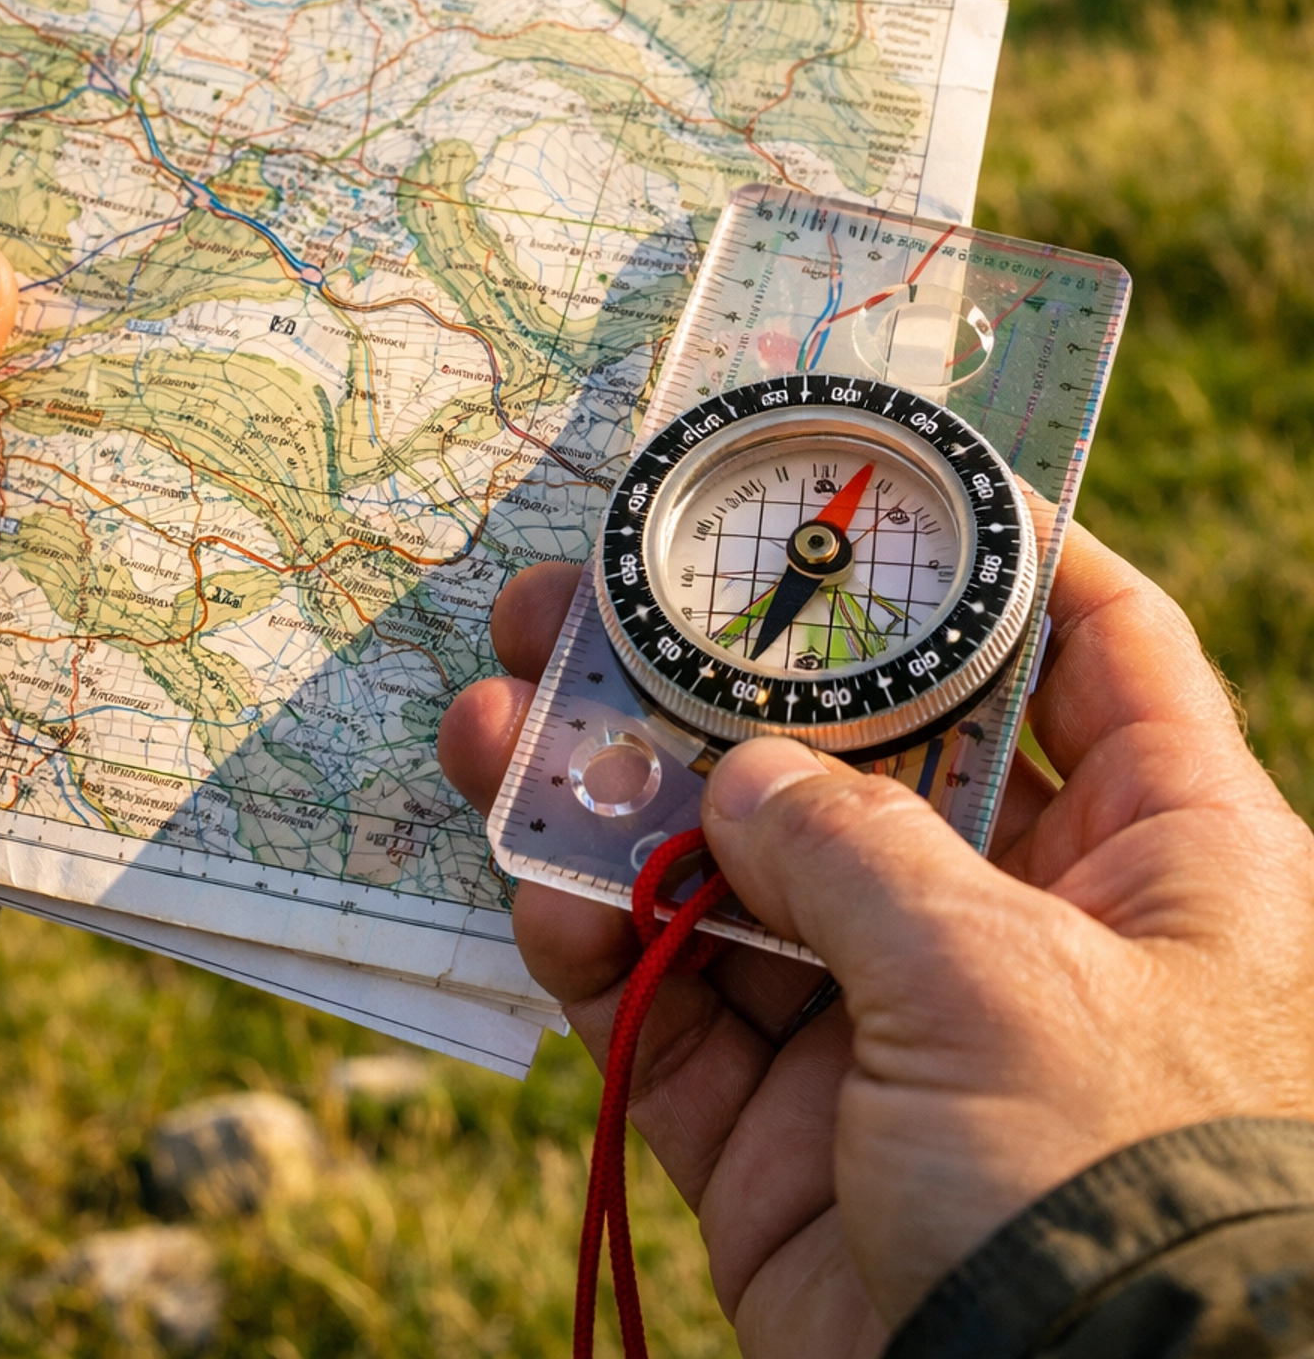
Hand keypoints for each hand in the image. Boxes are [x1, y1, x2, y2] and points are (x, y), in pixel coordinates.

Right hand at [437, 524, 1313, 1355]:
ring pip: (739, 871)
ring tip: (498, 708)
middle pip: (865, 751)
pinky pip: (674, 1010)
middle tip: (598, 588)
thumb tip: (740, 776)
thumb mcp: (1005, 978)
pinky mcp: (792, 1140)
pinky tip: (527, 873)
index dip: (1006, 552)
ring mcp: (898, 1032)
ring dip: (614, 790)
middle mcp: (1031, 926)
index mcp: (1163, 858)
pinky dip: (594, 943)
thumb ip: (855, 847)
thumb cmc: (1110, 1188)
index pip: (1098, 652)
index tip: (889, 473)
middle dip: (728, 669)